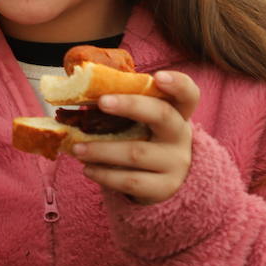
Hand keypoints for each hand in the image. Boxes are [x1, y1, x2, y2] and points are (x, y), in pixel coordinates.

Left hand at [72, 70, 199, 204]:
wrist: (161, 182)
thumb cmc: (143, 140)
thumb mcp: (141, 122)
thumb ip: (122, 104)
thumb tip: (81, 89)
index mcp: (177, 112)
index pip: (188, 94)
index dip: (177, 84)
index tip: (158, 77)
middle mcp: (180, 135)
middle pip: (162, 115)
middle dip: (131, 106)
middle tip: (102, 102)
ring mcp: (176, 163)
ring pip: (137, 152)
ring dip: (102, 149)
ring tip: (77, 148)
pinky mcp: (164, 188)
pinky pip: (131, 181)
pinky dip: (105, 175)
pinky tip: (88, 170)